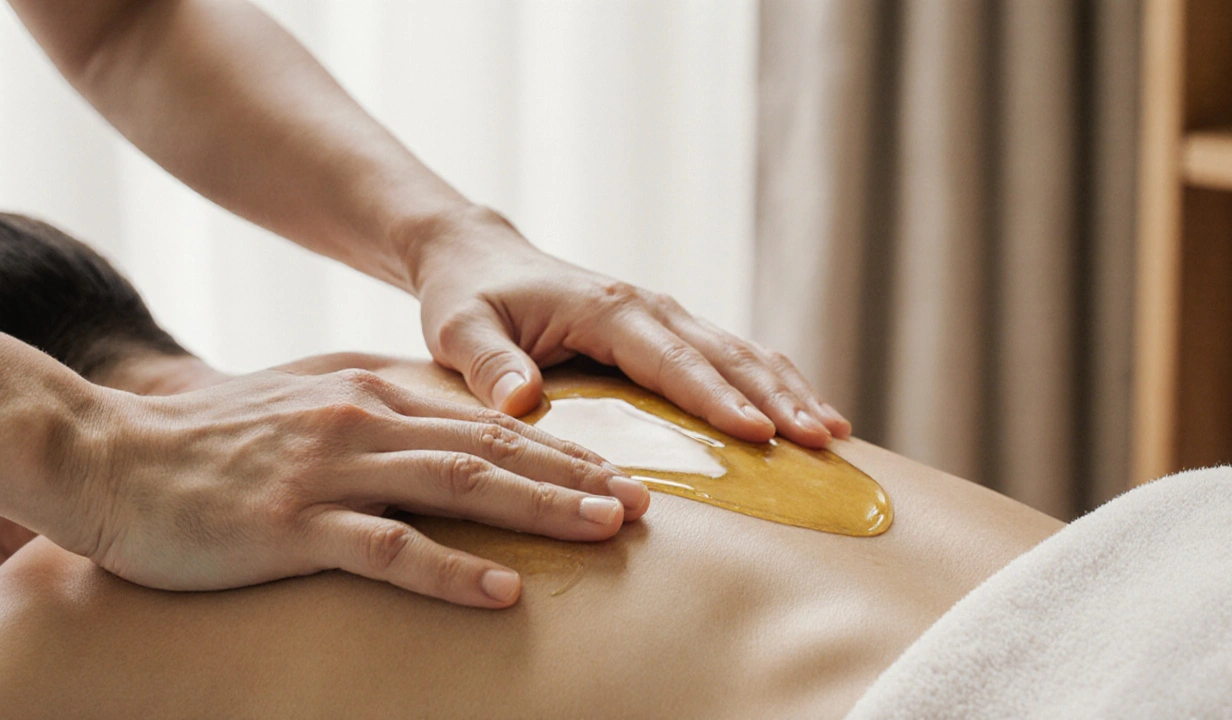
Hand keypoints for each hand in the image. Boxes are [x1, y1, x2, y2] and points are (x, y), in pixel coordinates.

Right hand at [57, 369, 647, 607]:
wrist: (108, 453)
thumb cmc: (213, 443)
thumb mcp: (306, 409)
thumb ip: (373, 416)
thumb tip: (440, 438)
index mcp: (371, 392)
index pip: (486, 423)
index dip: (559, 450)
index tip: (616, 475)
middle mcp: (363, 420)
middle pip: (494, 448)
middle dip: (575, 477)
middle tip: (641, 505)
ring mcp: (328, 471)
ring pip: (459, 485)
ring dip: (540, 508)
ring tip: (604, 531)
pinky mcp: (289, 525)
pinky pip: (386, 548)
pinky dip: (450, 568)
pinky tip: (502, 588)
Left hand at [408, 206, 851, 448]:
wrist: (480, 258)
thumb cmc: (467, 298)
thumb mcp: (458, 329)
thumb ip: (488, 363)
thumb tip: (523, 402)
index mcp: (607, 310)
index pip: (673, 360)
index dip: (718, 399)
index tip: (761, 435)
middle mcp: (648, 307)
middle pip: (726, 355)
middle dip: (777, 398)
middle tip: (822, 443)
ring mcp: (663, 316)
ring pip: (741, 352)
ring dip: (789, 390)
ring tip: (833, 435)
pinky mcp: (667, 330)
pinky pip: (730, 355)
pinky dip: (771, 382)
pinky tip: (803, 412)